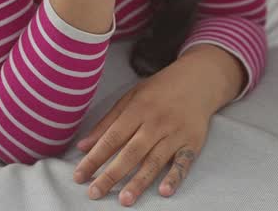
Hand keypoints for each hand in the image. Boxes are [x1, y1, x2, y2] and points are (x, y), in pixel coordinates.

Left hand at [71, 53, 225, 205]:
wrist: (198, 80)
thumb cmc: (159, 90)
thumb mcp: (130, 98)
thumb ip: (107, 123)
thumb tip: (83, 146)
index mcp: (137, 109)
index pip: (111, 137)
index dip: (94, 157)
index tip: (79, 176)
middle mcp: (156, 123)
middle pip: (131, 152)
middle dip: (111, 174)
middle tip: (95, 193)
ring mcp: (175, 133)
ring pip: (155, 161)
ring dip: (139, 181)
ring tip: (125, 199)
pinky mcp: (193, 142)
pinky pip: (183, 162)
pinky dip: (175, 177)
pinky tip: (164, 191)